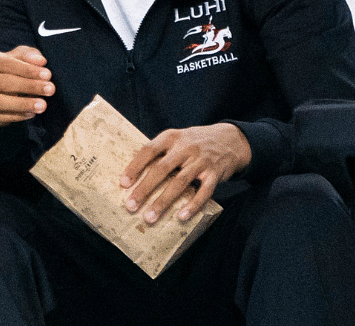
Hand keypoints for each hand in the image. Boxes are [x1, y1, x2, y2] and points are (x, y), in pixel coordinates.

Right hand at [0, 45, 54, 126]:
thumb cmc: (5, 69)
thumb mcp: (17, 58)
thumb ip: (28, 56)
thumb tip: (40, 61)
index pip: (3, 62)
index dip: (26, 69)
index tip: (47, 75)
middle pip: (0, 82)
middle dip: (28, 86)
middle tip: (50, 90)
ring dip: (22, 104)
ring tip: (42, 105)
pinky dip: (14, 116)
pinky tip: (30, 114)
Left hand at [120, 123, 251, 223]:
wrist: (230, 139)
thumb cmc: (194, 142)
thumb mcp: (176, 139)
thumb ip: (158, 151)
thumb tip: (130, 167)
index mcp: (171, 137)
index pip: (148, 151)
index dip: (135, 167)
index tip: (123, 184)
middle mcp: (185, 147)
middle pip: (161, 169)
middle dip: (144, 189)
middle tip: (131, 206)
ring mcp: (201, 160)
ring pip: (180, 182)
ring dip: (163, 202)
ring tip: (150, 217)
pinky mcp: (215, 173)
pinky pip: (204, 191)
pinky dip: (192, 205)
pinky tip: (181, 217)